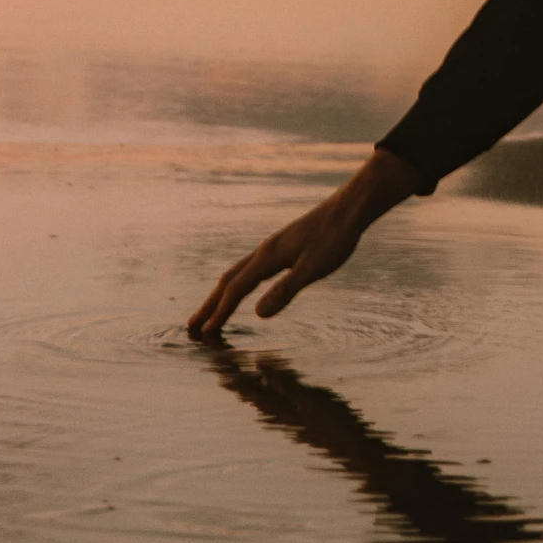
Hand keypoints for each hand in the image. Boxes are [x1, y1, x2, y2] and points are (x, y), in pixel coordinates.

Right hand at [187, 149, 416, 336]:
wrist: (350, 208)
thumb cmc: (336, 237)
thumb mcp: (314, 267)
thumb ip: (287, 290)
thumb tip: (258, 314)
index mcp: (268, 258)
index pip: (236, 289)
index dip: (220, 312)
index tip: (205, 334)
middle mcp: (264, 252)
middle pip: (228, 280)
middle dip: (210, 305)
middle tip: (192, 326)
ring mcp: (273, 248)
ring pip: (238, 273)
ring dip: (221, 294)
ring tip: (211, 311)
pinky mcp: (284, 248)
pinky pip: (251, 269)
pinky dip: (239, 284)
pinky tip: (246, 288)